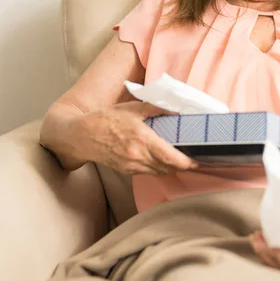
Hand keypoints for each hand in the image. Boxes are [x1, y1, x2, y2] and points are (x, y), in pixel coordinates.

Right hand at [74, 101, 194, 174]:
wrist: (81, 135)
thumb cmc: (107, 118)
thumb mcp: (134, 108)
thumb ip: (157, 108)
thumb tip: (178, 110)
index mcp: (142, 139)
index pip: (171, 158)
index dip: (187, 162)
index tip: (197, 160)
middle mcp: (137, 156)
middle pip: (168, 168)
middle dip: (182, 165)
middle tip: (193, 158)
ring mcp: (131, 166)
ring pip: (159, 172)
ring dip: (170, 168)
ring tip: (179, 159)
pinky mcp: (125, 171)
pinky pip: (147, 172)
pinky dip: (157, 168)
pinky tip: (160, 159)